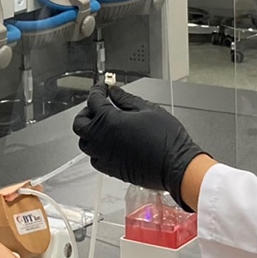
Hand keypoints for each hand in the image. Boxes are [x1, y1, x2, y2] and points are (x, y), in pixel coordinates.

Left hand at [73, 84, 205, 208]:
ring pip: (84, 142)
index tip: (102, 87)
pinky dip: (96, 149)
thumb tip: (114, 92)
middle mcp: (101, 139)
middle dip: (87, 111)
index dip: (97, 90)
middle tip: (100, 106)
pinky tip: (109, 143)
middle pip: (80, 123)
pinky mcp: (110, 169)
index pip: (93, 100)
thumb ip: (126, 99)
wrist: (176, 166)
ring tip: (103, 125)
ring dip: (90, 131)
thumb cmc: (167, 139)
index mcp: (109, 121)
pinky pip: (94, 158)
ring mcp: (104, 156)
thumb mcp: (147, 109)